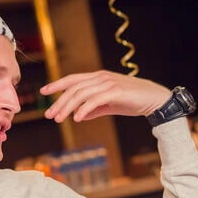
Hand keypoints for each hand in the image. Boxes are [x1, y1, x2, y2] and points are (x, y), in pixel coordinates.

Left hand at [40, 71, 171, 122]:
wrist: (153, 99)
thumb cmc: (132, 100)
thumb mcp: (109, 105)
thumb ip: (93, 109)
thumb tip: (78, 116)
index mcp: (98, 78)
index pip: (73, 79)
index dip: (57, 84)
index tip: (44, 92)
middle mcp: (101, 78)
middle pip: (73, 88)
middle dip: (59, 101)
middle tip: (49, 114)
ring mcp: (108, 83)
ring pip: (81, 94)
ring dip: (68, 107)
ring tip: (59, 119)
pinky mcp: (115, 91)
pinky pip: (94, 100)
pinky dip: (84, 109)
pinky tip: (77, 118)